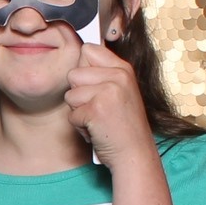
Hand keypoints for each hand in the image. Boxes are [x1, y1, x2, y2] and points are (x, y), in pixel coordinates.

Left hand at [63, 42, 153, 163]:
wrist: (135, 154)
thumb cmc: (123, 126)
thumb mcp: (120, 91)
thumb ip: (102, 74)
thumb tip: (79, 57)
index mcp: (123, 69)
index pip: (88, 50)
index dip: (83, 70)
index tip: (95, 87)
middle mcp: (118, 76)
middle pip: (73, 74)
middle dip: (79, 95)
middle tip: (98, 109)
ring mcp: (108, 91)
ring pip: (70, 95)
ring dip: (79, 112)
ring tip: (98, 120)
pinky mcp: (96, 109)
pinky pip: (71, 115)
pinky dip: (80, 127)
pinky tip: (98, 130)